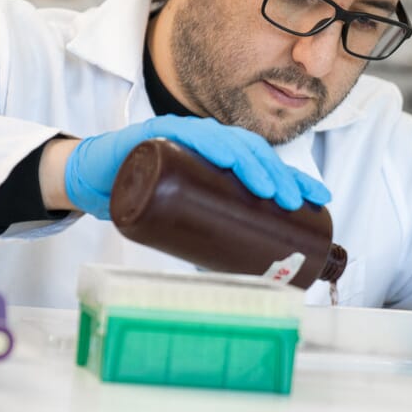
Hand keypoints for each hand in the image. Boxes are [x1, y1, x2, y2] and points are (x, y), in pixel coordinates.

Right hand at [63, 115, 331, 219]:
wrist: (91, 179)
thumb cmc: (142, 196)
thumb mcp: (184, 215)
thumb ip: (209, 234)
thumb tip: (242, 276)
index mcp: (216, 158)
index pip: (262, 163)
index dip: (293, 177)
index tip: (320, 199)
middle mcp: (203, 141)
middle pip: (249, 150)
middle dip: (275, 173)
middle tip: (291, 201)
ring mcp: (178, 136)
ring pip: (223, 141)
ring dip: (248, 161)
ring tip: (265, 186)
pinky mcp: (150, 138)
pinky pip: (181, 135)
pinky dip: (203, 144)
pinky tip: (222, 155)